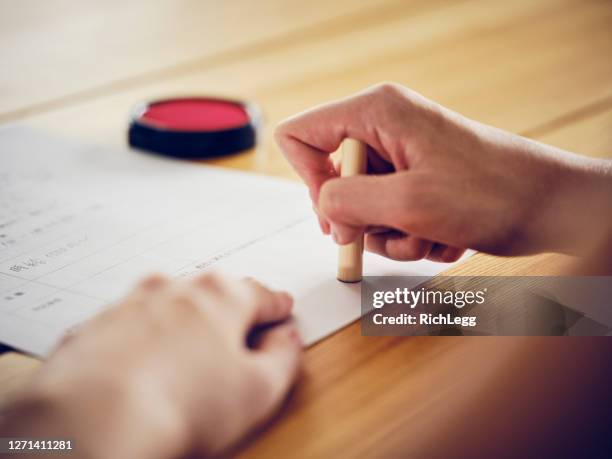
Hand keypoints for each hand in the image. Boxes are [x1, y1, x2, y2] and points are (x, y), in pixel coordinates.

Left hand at [0, 273, 301, 458]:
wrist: (93, 417)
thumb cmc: (178, 402)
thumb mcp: (259, 389)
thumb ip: (284, 357)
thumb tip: (287, 340)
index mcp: (220, 296)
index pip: (261, 295)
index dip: (276, 307)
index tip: (281, 310)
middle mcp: (174, 289)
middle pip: (213, 295)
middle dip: (228, 312)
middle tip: (234, 341)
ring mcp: (131, 305)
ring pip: (168, 307)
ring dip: (182, 325)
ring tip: (185, 363)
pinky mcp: (97, 328)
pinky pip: (130, 328)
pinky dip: (142, 342)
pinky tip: (144, 372)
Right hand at [275, 83, 611, 259]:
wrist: (551, 207)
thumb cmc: (493, 193)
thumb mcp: (408, 201)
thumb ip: (348, 202)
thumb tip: (324, 209)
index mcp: (376, 112)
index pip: (301, 135)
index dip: (308, 178)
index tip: (337, 212)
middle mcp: (384, 129)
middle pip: (332, 179)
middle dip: (359, 218)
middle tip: (389, 231)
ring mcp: (401, 157)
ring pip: (361, 207)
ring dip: (391, 235)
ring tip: (429, 233)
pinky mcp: (416, 181)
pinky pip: (389, 219)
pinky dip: (411, 236)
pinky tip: (443, 235)